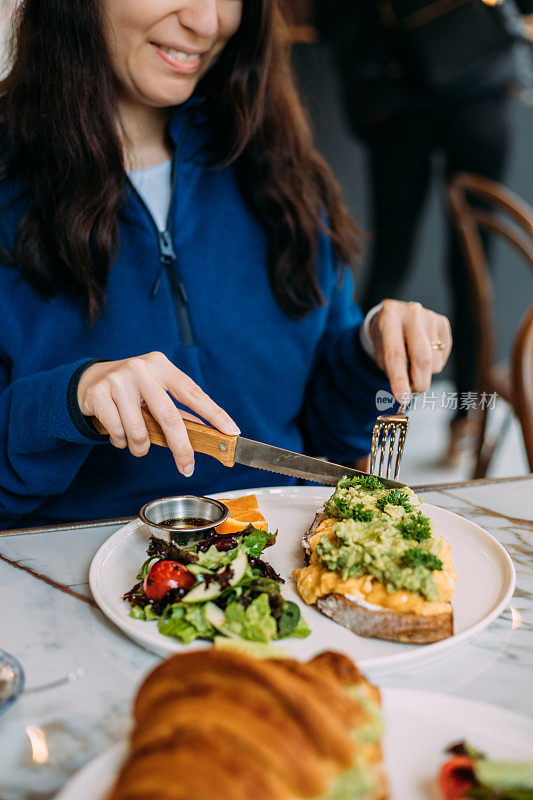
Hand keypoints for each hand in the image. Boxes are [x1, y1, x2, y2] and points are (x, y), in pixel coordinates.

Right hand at [77, 352, 239, 475]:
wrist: (88, 380)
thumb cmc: (131, 389)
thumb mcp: (154, 391)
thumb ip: (176, 410)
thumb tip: (206, 435)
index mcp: (162, 366)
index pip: (193, 393)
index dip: (214, 414)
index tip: (231, 431)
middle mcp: (142, 370)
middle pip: (169, 417)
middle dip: (181, 448)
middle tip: (187, 467)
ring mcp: (119, 380)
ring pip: (139, 432)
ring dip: (141, 447)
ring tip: (136, 441)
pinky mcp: (99, 394)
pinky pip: (118, 434)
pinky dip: (121, 442)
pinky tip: (117, 431)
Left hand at [368, 300, 451, 402]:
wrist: (395, 314)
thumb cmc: (386, 338)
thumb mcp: (380, 352)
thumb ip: (392, 371)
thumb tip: (407, 394)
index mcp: (389, 320)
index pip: (395, 355)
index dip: (399, 379)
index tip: (402, 398)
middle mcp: (411, 315)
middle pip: (422, 358)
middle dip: (419, 382)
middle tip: (412, 392)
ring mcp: (429, 317)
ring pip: (434, 361)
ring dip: (424, 373)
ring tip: (412, 363)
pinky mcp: (443, 323)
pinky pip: (442, 356)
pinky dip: (433, 363)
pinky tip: (423, 352)